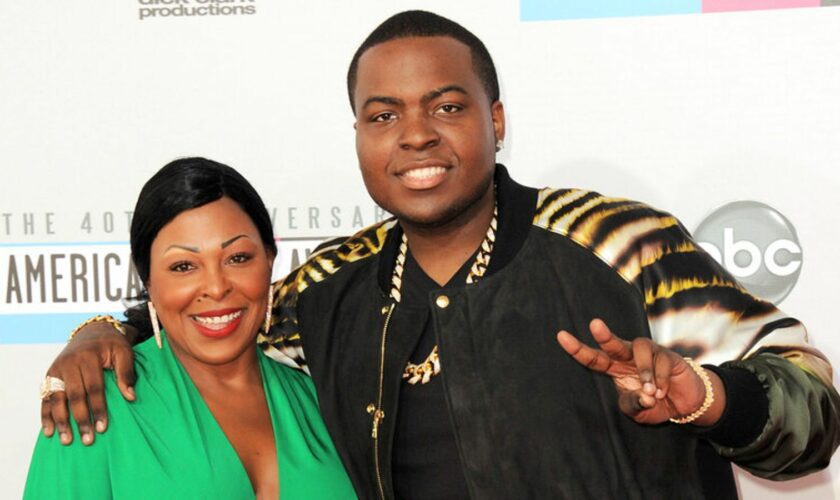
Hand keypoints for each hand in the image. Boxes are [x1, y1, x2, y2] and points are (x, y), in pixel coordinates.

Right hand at [41, 322, 136, 444]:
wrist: (93, 331)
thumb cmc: (112, 345)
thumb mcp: (124, 352)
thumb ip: (126, 373)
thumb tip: (130, 397)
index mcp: (88, 357)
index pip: (94, 388)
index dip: (98, 408)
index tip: (103, 428)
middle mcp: (69, 363)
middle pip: (74, 396)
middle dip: (81, 419)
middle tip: (88, 440)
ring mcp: (56, 370)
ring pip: (56, 399)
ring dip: (61, 421)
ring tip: (67, 441)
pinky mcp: (49, 375)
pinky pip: (46, 398)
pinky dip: (46, 415)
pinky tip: (49, 432)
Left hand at [556, 319, 723, 425]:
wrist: (684, 403)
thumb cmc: (654, 403)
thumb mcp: (638, 411)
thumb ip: (634, 404)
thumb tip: (645, 396)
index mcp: (615, 368)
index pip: (593, 358)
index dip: (577, 349)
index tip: (560, 335)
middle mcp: (628, 357)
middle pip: (614, 344)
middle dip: (604, 335)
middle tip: (595, 325)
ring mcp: (648, 353)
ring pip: (639, 348)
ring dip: (644, 371)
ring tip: (651, 392)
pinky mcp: (667, 355)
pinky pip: (661, 362)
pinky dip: (660, 380)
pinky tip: (663, 392)